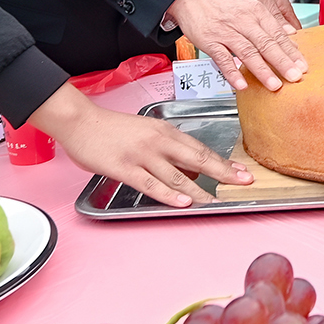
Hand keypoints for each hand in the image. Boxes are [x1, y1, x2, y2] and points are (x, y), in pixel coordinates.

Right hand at [26, 83, 249, 206]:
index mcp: (166, 132)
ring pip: (177, 175)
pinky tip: (183, 202)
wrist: (81, 122)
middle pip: (197, 158)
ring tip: (216, 201)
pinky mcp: (124, 168)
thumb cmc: (113, 128)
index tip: (242, 172)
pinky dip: (169, 194)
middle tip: (243, 183)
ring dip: (199, 190)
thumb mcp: (148, 132)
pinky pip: (151, 184)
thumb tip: (193, 170)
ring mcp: (142, 155)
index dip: (224, 163)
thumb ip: (170, 150)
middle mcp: (159, 141)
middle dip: (223, 173)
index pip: (201, 148)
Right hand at [169, 0, 307, 90]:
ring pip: (248, 52)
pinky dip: (232, 73)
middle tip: (295, 77)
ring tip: (274, 85)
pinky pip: (223, 59)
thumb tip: (289, 41)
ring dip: (262, 70)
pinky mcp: (210, 41)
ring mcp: (226, 32)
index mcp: (256, 12)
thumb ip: (267, 25)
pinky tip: (241, 84)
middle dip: (282, 62)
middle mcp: (243, 21)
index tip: (302, 66)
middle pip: (266, 44)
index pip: (278, 34)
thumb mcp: (249, 7)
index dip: (291, 52)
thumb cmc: (222, 3)